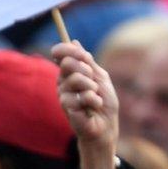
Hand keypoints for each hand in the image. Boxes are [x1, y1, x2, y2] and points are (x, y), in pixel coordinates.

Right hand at [52, 41, 118, 168]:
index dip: (68, 49)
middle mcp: (63, 82)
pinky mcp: (66, 107)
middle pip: (68, 62)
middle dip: (87, 69)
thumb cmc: (104, 103)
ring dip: (93, 88)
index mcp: (70, 73)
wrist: (106, 126)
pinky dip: (94, 101)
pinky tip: (94, 108)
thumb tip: (74, 41)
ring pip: (76, 79)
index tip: (82, 54)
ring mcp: (63, 95)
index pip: (61, 54)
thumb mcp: (100, 78)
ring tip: (95, 98)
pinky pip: (82, 96)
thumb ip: (88, 62)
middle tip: (94, 83)